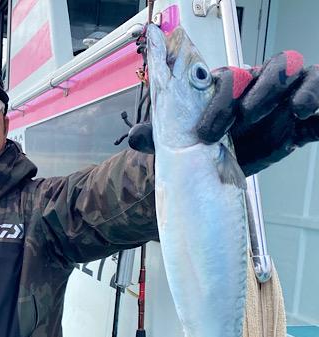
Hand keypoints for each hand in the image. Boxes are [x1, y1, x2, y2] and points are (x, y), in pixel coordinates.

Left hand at [129, 51, 318, 175]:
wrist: (232, 169)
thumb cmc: (213, 146)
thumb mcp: (189, 144)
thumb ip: (164, 137)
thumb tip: (136, 136)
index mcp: (228, 89)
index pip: (228, 78)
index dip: (220, 100)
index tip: (207, 132)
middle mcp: (258, 86)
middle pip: (270, 68)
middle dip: (260, 90)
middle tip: (246, 118)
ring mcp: (286, 98)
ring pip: (299, 74)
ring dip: (298, 89)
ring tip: (294, 110)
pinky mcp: (306, 118)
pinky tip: (309, 120)